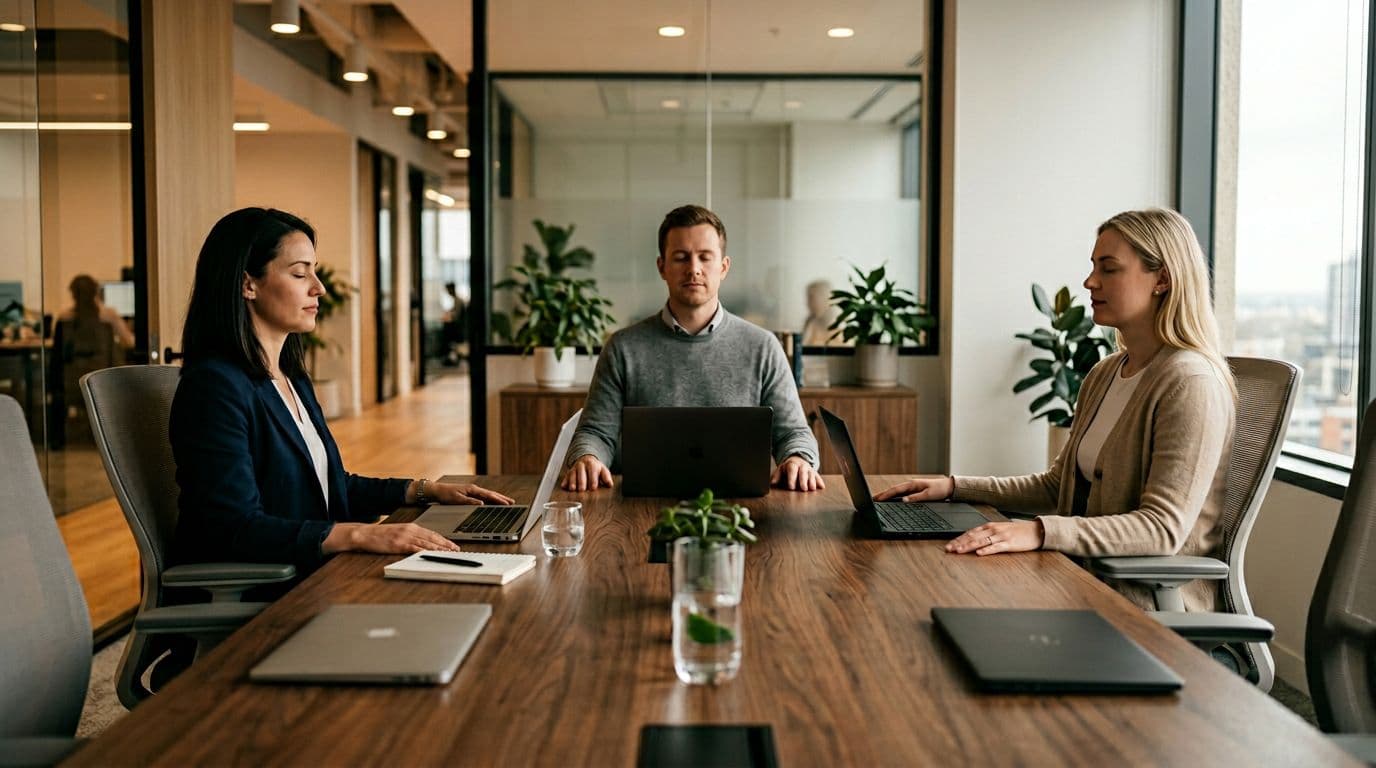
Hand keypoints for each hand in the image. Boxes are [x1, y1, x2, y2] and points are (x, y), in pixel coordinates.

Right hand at [323, 522, 460, 554]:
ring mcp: (405, 537)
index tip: (453, 544)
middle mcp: (410, 530)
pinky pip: (415, 549)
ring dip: (439, 549)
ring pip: (427, 543)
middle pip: (433, 537)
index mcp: (411, 526)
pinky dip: (425, 552)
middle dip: (446, 544)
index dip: (444, 539)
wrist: (365, 534)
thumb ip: (411, 536)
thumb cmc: (381, 535)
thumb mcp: (399, 532)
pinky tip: (432, 555)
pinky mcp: (399, 544)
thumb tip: (424, 543)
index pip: (432, 533)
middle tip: (456, 550)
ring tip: (449, 553)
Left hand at [429, 482, 513, 505]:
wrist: (436, 490)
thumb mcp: (457, 499)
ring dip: (498, 498)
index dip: (499, 500)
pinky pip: (484, 496)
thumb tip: (482, 504)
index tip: (508, 503)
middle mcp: (474, 489)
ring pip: (488, 495)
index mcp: (472, 490)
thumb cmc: (445, 495)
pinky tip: (494, 502)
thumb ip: (469, 502)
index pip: (488, 495)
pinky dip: (491, 499)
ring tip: (507, 502)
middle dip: (502, 498)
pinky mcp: (470, 493)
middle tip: (512, 502)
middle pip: (491, 494)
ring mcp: (472, 491)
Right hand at [561, 454, 612, 490]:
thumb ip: (606, 477)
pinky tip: (563, 486)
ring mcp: (574, 468)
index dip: (593, 480)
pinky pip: (566, 476)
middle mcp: (582, 465)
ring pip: (572, 474)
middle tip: (582, 490)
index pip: (592, 471)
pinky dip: (564, 481)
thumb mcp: (603, 470)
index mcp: (592, 464)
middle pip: (581, 473)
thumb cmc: (595, 468)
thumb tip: (610, 484)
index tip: (593, 487)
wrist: (586, 460)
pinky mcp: (569, 473)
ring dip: (572, 481)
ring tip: (572, 489)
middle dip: (581, 481)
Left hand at [772, 455, 824, 491]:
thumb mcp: (781, 470)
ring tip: (812, 489)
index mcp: (792, 464)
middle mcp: (802, 465)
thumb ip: (777, 476)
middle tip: (803, 489)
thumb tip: (772, 483)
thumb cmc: (788, 469)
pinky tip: (822, 487)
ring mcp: (809, 469)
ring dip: (812, 481)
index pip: (792, 470)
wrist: (797, 461)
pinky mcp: (815, 473)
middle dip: (803, 480)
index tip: (791, 487)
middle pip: (803, 472)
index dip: (792, 478)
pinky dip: (820, 482)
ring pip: (811, 474)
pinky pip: (818, 476)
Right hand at [873, 476, 953, 501]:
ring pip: (896, 492)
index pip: (896, 490)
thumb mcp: (929, 495)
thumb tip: (904, 501)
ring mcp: (912, 488)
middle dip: (882, 494)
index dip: (885, 495)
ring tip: (877, 500)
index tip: (877, 499)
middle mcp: (911, 485)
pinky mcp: (914, 491)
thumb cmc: (940, 490)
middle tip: (872, 499)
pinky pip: (901, 494)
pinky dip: (894, 496)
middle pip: (893, 490)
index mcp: (912, 484)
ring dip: (887, 495)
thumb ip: (916, 498)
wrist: (949, 487)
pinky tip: (890, 500)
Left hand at [945, 521, 1043, 555]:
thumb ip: (987, 534)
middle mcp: (993, 530)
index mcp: (989, 526)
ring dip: (968, 546)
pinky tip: (979, 553)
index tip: (949, 545)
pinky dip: (987, 550)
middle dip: (959, 543)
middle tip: (949, 549)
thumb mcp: (999, 530)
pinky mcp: (1009, 544)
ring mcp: (1001, 537)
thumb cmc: (1017, 532)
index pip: (970, 532)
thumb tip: (972, 540)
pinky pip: (996, 547)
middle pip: (973, 537)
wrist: (1035, 531)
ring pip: (981, 542)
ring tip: (959, 551)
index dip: (958, 539)